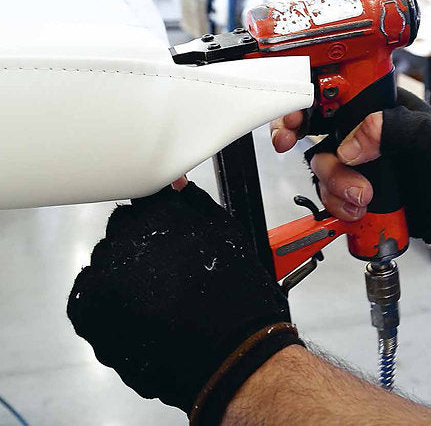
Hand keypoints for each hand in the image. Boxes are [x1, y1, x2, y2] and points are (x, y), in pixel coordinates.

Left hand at [67, 183, 301, 424]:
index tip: (168, 236)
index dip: (159, 220)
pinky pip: (85, 294)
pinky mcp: (89, 315)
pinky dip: (102, 298)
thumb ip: (193, 203)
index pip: (144, 201)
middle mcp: (124, 242)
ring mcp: (103, 280)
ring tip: (152, 295)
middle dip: (139, 243)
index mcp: (157, 216)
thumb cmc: (234, 293)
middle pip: (121, 230)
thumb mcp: (225, 231)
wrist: (230, 353)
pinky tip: (130, 308)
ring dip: (121, 270)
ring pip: (103, 261)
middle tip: (165, 269)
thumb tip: (175, 187)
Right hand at [271, 89, 430, 247]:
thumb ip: (390, 128)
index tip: (294, 115)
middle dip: (294, 133)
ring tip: (363, 196)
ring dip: (333, 182)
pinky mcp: (352, 186)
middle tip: (286, 143)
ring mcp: (355, 158)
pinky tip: (359, 210)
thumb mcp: (426, 136)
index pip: (332, 89)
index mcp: (376, 103)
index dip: (304, 97)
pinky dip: (337, 203)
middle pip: (311, 123)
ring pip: (319, 164)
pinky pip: (327, 192)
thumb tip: (351, 144)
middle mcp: (360, 127)